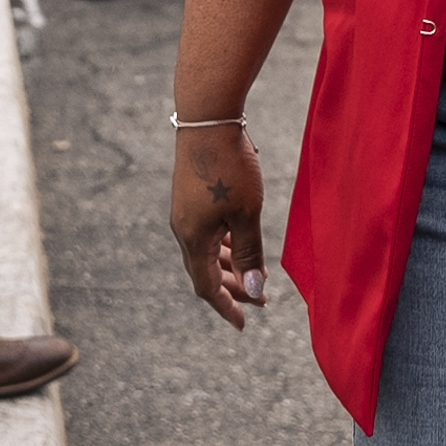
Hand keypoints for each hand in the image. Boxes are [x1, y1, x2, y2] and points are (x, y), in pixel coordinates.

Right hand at [169, 120, 268, 325]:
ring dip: (231, 266)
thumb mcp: (247, 213)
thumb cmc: (230, 167)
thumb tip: (255, 289)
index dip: (226, 307)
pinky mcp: (192, 197)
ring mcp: (186, 213)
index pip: (206, 287)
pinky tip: (241, 243)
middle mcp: (184, 229)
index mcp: (193, 239)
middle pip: (206, 272)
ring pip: (208, 251)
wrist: (208, 120)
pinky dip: (226, 245)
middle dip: (233, 289)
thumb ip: (250, 253)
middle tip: (261, 301)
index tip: (244, 324)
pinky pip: (208, 233)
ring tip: (257, 274)